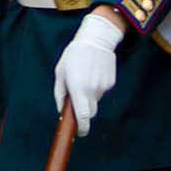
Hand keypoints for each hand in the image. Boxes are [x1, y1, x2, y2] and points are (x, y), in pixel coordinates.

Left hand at [53, 9, 123, 136]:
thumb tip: (61, 109)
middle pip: (90, 112)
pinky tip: (93, 72)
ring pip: (96, 100)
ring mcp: (103, 87)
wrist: (96, 38)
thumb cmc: (74, 55)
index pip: (83, 117)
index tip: (80, 132)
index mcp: (78, 89)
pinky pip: (102, 90)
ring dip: (90, 95)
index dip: (82, 128)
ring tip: (85, 76)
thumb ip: (60, 93)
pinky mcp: (111, 82)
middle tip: (78, 98)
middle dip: (84, 111)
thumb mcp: (60, 72)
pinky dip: (97, 86)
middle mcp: (92, 90)